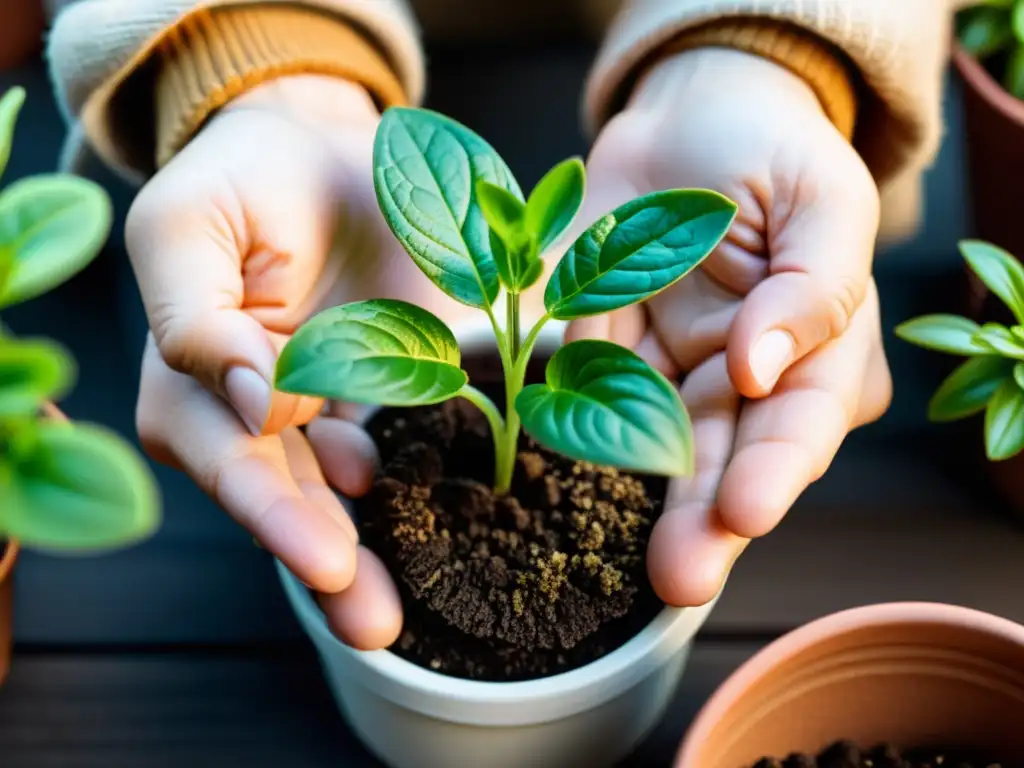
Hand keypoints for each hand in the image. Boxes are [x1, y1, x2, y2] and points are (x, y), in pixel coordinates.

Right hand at [129, 75, 474, 647]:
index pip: (228, 462)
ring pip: (355, 497)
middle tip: (375, 619)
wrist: (323, 153)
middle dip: (332, 563)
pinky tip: (477, 522)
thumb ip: (195, 313)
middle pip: (294, 504)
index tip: (322, 559)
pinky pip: (421, 450)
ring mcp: (336, 415)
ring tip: (415, 606)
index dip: (272, 511)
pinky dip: (444, 486)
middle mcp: (265, 422)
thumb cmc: (243, 181)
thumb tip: (251, 403)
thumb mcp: (188, 225)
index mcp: (198, 388)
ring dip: (387, 551)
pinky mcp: (402, 397)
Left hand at [569, 48, 891, 605]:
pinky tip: (558, 488)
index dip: (774, 472)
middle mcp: (747, 387)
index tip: (744, 510)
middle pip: (729, 465)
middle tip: (682, 576)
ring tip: (637, 566)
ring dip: (643, 510)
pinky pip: (585, 406)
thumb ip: (812, 283)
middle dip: (706, 524)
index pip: (802, 425)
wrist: (693, 120)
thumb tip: (763, 363)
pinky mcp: (607, 362)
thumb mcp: (822, 199)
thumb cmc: (774, 153)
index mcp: (820, 355)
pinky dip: (573, 446)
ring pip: (659, 459)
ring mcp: (674, 379)